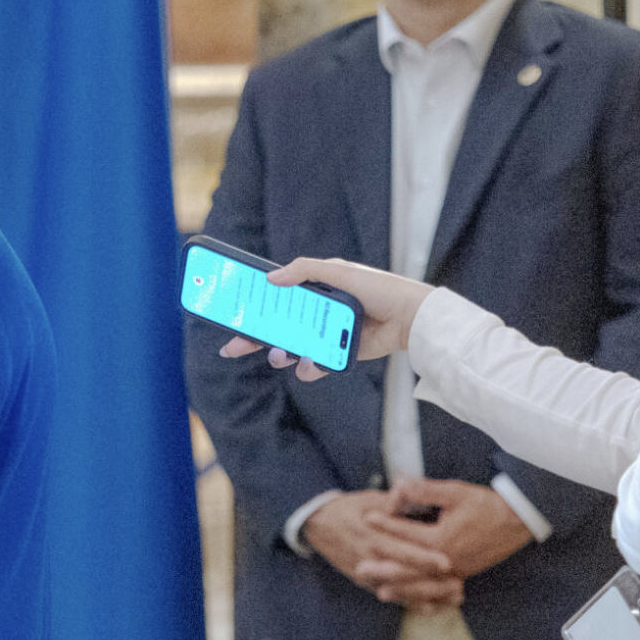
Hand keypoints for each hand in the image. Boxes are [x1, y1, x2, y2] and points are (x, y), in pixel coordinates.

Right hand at [218, 257, 435, 380]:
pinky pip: (316, 365)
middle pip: (274, 327)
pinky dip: (309, 369)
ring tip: (280, 356)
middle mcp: (316, 313)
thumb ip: (303, 270)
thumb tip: (270, 279)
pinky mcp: (339, 354)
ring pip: (291, 348)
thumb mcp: (337, 271)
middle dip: (252, 338)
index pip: (273, 298)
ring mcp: (326, 334)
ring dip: (279, 355)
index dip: (251, 306)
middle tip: (232, 348)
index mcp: (312, 290)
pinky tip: (308, 366)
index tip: (229, 313)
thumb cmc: (377, 288)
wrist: (410, 317)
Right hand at [303, 490, 462, 610]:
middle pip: (403, 576)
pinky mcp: (365, 583)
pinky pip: (392, 597)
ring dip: (428, 596)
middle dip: (432, 584)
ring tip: (454, 597)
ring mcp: (365, 575)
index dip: (423, 558)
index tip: (447, 564)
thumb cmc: (347, 509)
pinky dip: (413, 603)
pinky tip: (435, 606)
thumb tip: (406, 488)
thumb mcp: (367, 500)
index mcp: (370, 537)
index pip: (400, 550)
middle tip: (459, 587)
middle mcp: (368, 560)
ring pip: (400, 591)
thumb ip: (390, 501)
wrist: (318, 526)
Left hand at [371, 476, 533, 579]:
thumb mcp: (455, 492)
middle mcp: (448, 559)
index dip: (385, 523)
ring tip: (379, 591)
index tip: (364, 518)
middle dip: (384, 568)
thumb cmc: (486, 504)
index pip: (406, 532)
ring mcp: (457, 570)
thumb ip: (426, 490)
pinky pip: (439, 589)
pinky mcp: (464, 574)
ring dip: (401, 588)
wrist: (518, 521)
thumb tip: (399, 481)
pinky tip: (409, 598)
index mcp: (442, 538)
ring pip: (424, 584)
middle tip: (359, 569)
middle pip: (410, 566)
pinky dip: (422, 595)